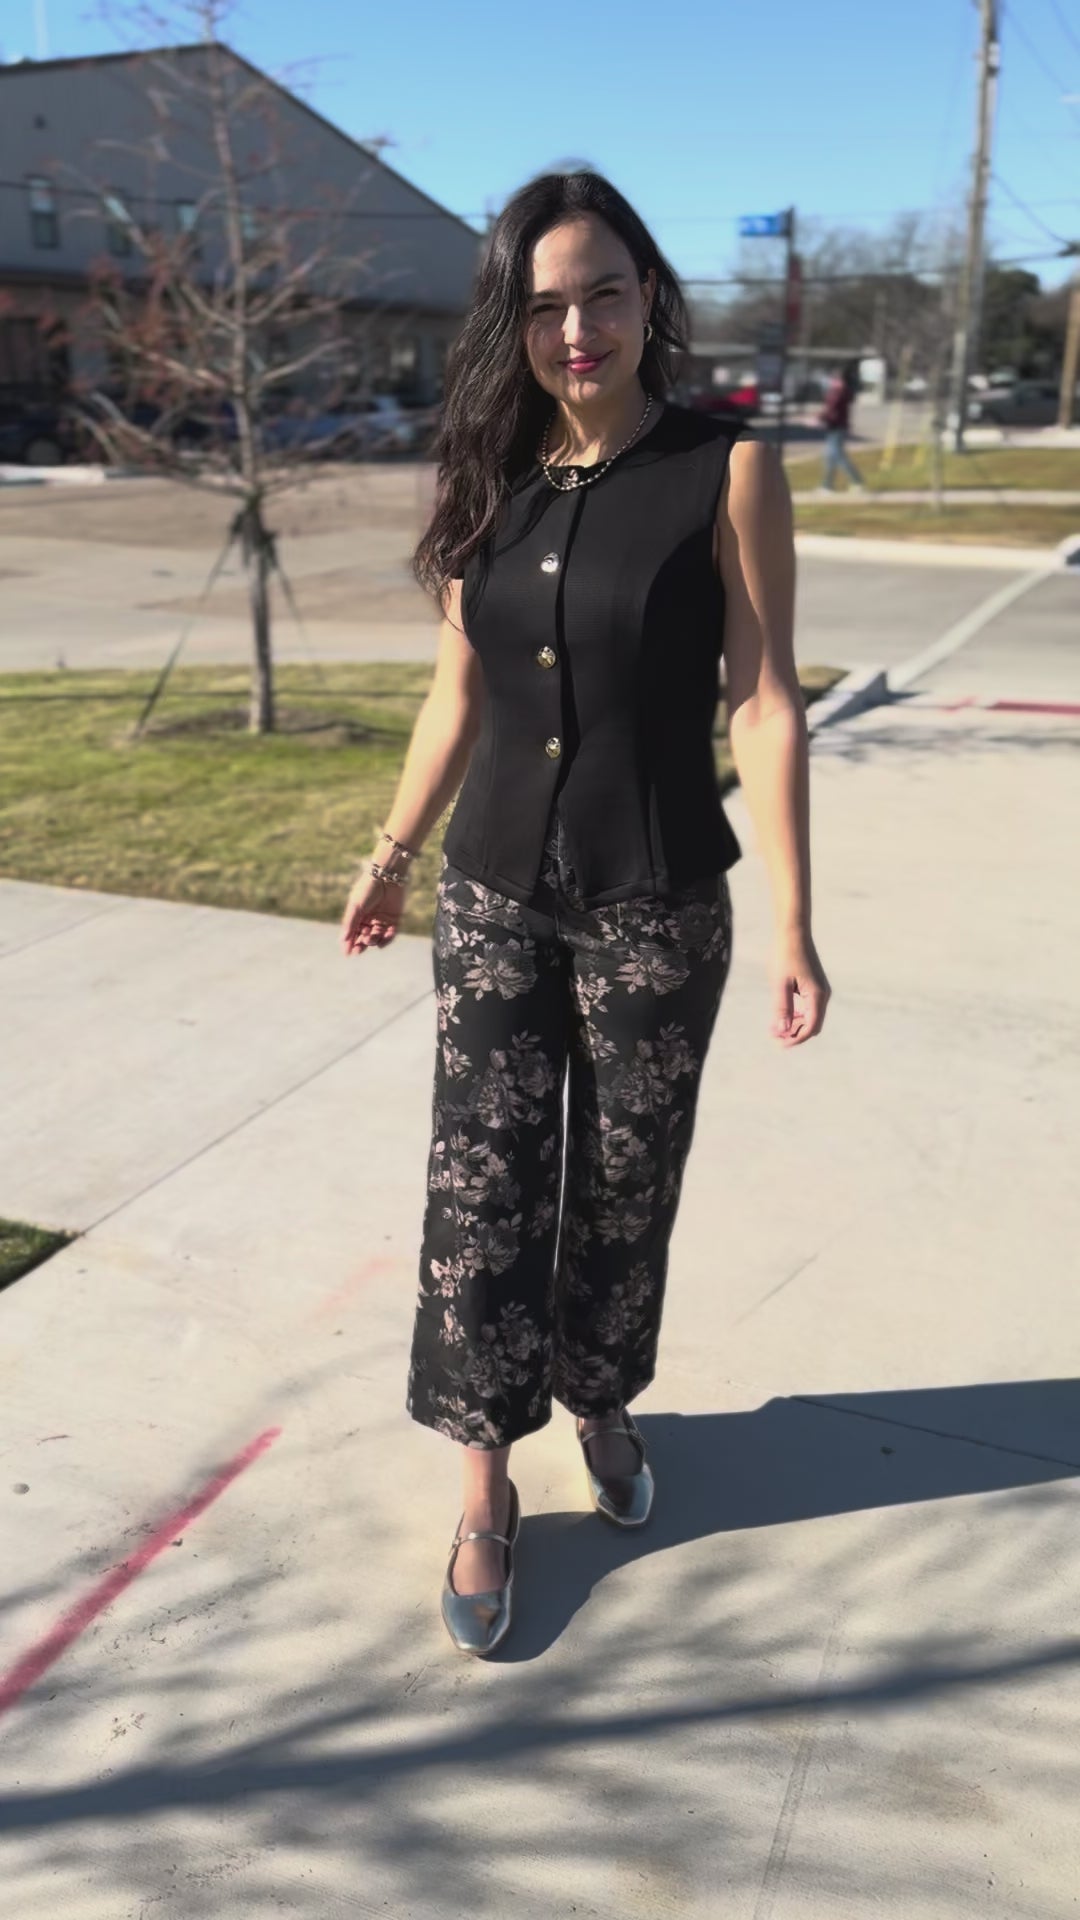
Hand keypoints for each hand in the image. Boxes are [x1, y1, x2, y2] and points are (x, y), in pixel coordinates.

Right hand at [340, 865, 406, 956]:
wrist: (387, 876)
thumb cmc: (368, 888)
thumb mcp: (356, 906)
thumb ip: (350, 924)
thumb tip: (342, 941)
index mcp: (358, 915)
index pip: (353, 933)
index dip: (349, 943)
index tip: (347, 953)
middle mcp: (369, 919)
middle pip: (364, 937)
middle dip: (361, 944)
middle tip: (358, 950)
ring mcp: (382, 920)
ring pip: (377, 937)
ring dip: (373, 941)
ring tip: (370, 938)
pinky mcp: (395, 919)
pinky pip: (391, 934)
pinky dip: (387, 939)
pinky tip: (383, 940)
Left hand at [770, 928, 830, 1046]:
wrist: (793, 932)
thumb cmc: (785, 955)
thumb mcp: (780, 983)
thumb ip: (782, 1007)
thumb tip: (782, 1030)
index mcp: (817, 995)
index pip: (811, 1026)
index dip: (796, 1038)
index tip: (778, 1043)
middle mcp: (823, 994)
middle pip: (812, 1024)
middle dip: (795, 1033)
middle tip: (774, 1036)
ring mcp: (820, 990)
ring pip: (811, 1016)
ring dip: (795, 1024)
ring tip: (775, 1027)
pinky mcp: (814, 985)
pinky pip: (809, 1007)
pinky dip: (798, 1014)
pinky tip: (783, 1014)